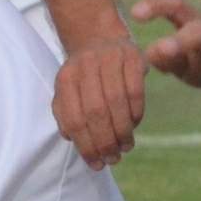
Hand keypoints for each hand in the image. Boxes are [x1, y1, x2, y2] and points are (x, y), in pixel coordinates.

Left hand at [53, 38, 148, 166]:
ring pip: (117, 102)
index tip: (96, 163)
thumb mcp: (67, 91)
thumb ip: (65, 114)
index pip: (74, 118)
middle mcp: (85, 66)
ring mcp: (109, 58)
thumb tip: (71, 138)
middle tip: (113, 158)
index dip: (85, 146)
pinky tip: (134, 125)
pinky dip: (136, 113)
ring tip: (125, 147)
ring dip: (123, 131)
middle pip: (96, 112)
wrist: (99, 37)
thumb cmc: (83, 76)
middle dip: (106, 142)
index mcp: (66, 78)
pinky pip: (136, 91)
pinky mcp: (132, 56)